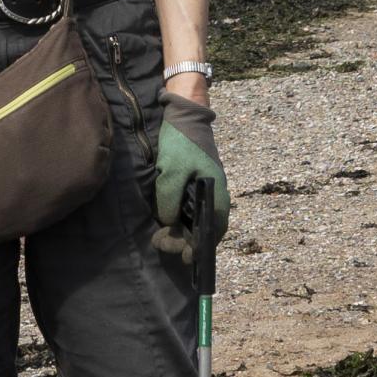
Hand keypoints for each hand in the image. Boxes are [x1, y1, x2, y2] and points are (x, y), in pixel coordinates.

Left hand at [152, 90, 229, 235]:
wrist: (184, 117)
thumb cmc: (182, 143)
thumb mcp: (172, 171)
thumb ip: (170, 199)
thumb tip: (168, 222)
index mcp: (216, 194)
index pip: (215, 230)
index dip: (201, 247)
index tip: (186, 259)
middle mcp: (214, 195)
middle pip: (203, 229)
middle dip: (183, 241)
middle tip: (161, 243)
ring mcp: (204, 191)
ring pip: (194, 221)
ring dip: (179, 232)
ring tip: (159, 237)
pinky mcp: (193, 185)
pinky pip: (188, 209)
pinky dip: (177, 220)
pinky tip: (164, 223)